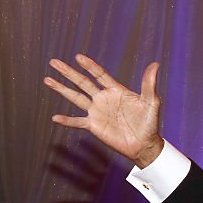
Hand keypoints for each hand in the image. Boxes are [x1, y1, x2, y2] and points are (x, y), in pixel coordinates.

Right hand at [44, 54, 163, 167]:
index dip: (89, 66)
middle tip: (54, 62)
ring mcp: (97, 111)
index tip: (78, 57)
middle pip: (83, 82)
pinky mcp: (94, 125)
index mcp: (115, 90)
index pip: (99, 75)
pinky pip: (77, 121)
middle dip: (68, 72)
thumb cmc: (150, 123)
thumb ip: (149, 84)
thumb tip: (155, 64)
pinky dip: (67, 120)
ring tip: (47, 80)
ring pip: (76, 97)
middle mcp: (103, 99)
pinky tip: (55, 117)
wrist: (145, 145)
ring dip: (62, 89)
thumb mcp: (151, 102)